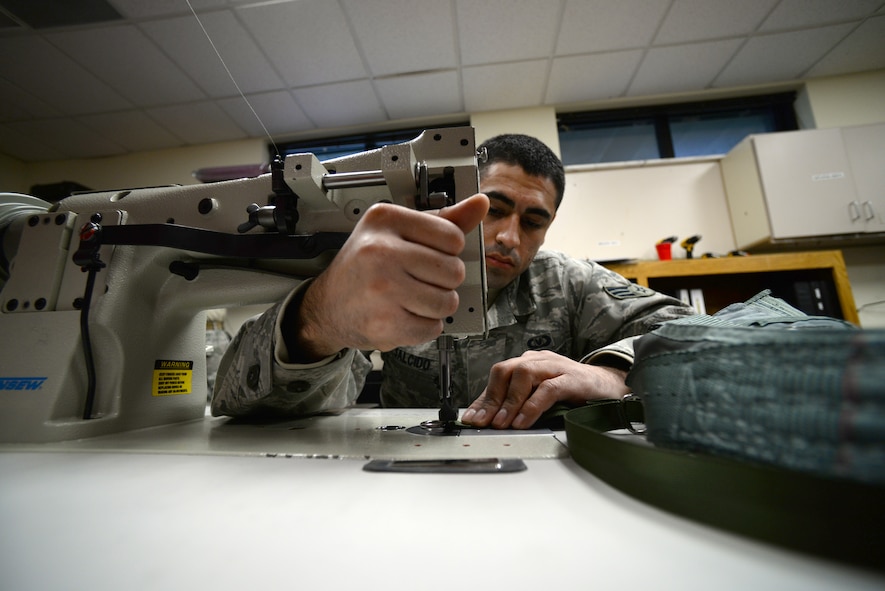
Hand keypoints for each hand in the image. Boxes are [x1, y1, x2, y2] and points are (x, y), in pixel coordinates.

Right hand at [289, 194, 488, 359]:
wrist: (327, 307)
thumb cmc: (363, 268)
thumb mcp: (396, 233)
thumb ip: (442, 220)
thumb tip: (479, 203)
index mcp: (385, 219)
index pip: (453, 236)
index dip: (447, 251)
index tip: (426, 255)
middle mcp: (380, 250)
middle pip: (454, 271)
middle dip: (443, 282)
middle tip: (416, 281)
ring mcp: (382, 288)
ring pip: (447, 302)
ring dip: (435, 307)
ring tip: (410, 299)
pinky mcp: (385, 322)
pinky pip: (433, 328)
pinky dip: (424, 327)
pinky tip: (403, 315)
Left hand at [460, 351, 629, 428]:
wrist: (611, 386)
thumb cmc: (575, 392)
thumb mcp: (542, 397)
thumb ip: (521, 404)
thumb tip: (493, 421)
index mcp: (529, 362)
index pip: (498, 377)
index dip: (482, 398)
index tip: (471, 418)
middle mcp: (539, 360)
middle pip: (505, 371)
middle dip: (491, 398)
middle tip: (483, 422)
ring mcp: (556, 367)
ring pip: (523, 375)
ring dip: (509, 402)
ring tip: (501, 424)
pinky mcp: (573, 379)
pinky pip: (547, 389)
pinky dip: (532, 406)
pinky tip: (522, 422)